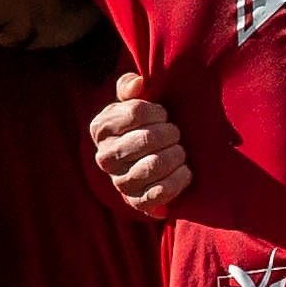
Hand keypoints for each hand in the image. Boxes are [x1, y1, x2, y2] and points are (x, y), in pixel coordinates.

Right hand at [88, 67, 188, 218]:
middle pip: (147, 139)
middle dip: (170, 134)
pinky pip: (160, 193)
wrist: (144, 163)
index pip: (135, 112)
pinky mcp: (137, 202)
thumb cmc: (141, 126)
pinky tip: (184, 171)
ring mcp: (120, 182)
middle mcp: (105, 157)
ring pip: (154, 166)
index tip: (164, 115)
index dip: (157, 112)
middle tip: (176, 134)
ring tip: (180, 152)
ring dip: (176, 156)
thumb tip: (138, 83)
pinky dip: (178, 181)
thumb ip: (130, 87)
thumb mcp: (131, 102)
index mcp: (101, 128)